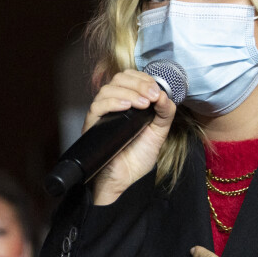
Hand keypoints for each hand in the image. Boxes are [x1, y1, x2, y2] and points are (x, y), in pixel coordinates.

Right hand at [85, 69, 176, 204]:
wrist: (126, 179)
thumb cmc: (137, 156)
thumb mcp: (159, 132)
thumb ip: (165, 113)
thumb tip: (165, 95)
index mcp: (128, 102)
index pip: (130, 78)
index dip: (144, 79)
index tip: (157, 90)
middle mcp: (113, 105)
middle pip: (119, 79)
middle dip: (139, 84)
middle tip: (152, 96)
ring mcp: (102, 114)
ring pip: (108, 89)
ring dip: (129, 93)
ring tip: (144, 104)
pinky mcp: (93, 125)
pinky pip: (97, 106)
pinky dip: (114, 103)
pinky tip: (127, 107)